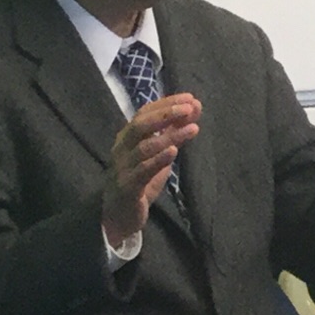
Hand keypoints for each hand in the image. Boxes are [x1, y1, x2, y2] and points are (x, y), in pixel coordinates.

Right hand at [102, 93, 200, 247]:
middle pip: (140, 125)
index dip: (166, 104)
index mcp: (128, 137)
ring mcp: (123, 167)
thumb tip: (195, 107)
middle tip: (189, 108)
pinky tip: (173, 151)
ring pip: (144, 147)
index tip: (190, 98)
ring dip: (170, 136)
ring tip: (192, 129)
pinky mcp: (127, 187)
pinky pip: (142, 171)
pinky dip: (158, 159)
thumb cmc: (140, 179)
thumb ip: (174, 131)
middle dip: (165, 114)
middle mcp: (122, 148)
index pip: (145, 113)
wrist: (119, 216)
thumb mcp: (159, 153)